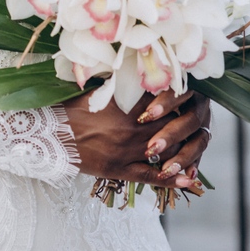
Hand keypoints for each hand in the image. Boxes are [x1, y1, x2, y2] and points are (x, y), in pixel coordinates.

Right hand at [62, 87, 210, 189]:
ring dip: (184, 149)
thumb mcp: (98, 92)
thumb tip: (138, 73)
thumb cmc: (72, 109)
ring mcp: (127, 152)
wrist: (52, 135)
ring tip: (197, 145)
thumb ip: (121, 86)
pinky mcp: (121, 170)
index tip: (189, 93)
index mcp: (126, 108)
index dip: (177, 97)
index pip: (162, 101)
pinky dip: (172, 178)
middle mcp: (131, 130)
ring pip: (165, 151)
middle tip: (197, 117)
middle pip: (168, 126)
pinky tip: (188, 178)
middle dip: (184, 122)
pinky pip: (151, 176)